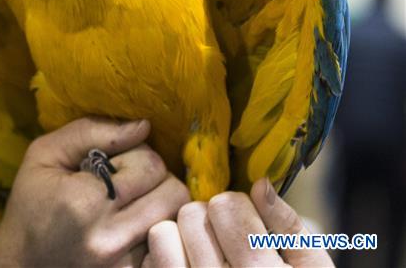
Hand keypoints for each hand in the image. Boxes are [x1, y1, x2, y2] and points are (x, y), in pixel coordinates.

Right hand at [0, 118, 190, 266]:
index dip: (136, 154)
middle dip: (156, 178)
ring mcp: (123, 264)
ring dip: (160, 203)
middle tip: (128, 180)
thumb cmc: (30, 205)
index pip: (150, 164)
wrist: (19, 263)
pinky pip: (167, 246)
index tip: (112, 162)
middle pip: (173, 192)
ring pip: (176, 220)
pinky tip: (132, 225)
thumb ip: (91, 131)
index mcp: (85, 201)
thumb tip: (143, 125)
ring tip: (133, 202)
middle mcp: (109, 236)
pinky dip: (156, 229)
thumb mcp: (44, 155)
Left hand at [143, 178, 333, 266]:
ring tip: (204, 255)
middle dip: (208, 220)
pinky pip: (151, 259)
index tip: (245, 227)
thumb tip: (260, 184)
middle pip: (192, 214)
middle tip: (225, 243)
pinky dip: (164, 259)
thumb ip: (291, 229)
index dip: (237, 209)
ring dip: (181, 237)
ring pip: (163, 232)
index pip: (227, 206)